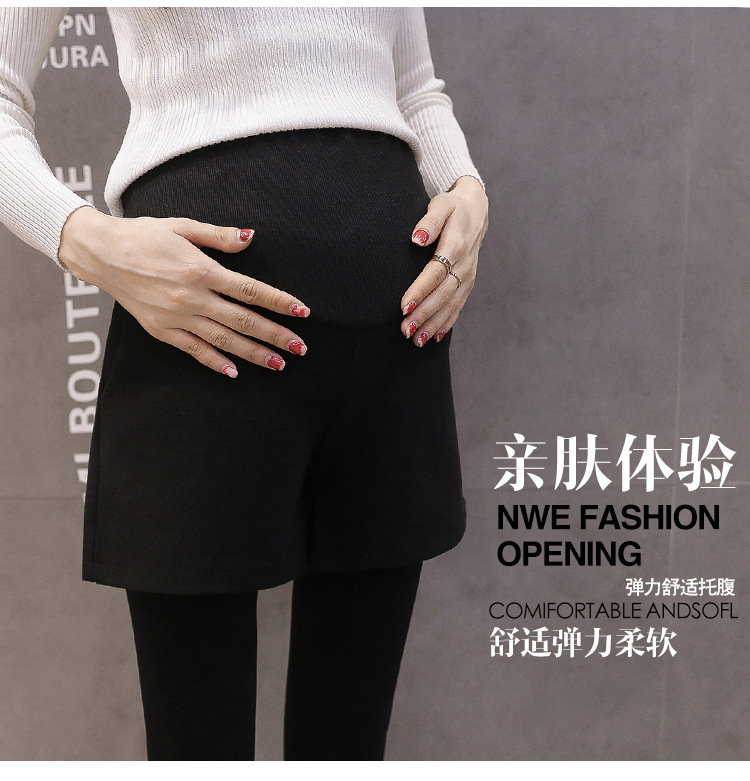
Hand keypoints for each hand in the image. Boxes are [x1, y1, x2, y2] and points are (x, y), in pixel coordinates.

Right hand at [58, 206, 310, 376]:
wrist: (100, 252)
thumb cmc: (144, 235)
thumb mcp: (183, 226)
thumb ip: (219, 236)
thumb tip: (251, 237)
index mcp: (201, 270)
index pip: (251, 290)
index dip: (279, 302)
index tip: (302, 312)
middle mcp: (192, 297)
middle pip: (243, 320)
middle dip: (275, 335)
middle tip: (301, 348)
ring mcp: (176, 316)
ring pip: (223, 340)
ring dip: (253, 354)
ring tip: (278, 364)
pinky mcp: (162, 330)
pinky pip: (193, 350)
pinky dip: (214, 361)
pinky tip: (234, 372)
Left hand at [400, 175, 488, 344]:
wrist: (475, 211)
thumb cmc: (452, 208)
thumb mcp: (441, 205)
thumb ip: (429, 221)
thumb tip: (416, 238)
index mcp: (456, 245)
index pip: (436, 272)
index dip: (420, 290)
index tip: (403, 306)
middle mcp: (464, 265)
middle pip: (443, 293)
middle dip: (424, 314)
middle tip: (405, 330)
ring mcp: (468, 276)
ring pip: (451, 304)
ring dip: (433, 323)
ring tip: (416, 340)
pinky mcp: (467, 283)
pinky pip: (458, 306)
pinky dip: (446, 322)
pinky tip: (434, 337)